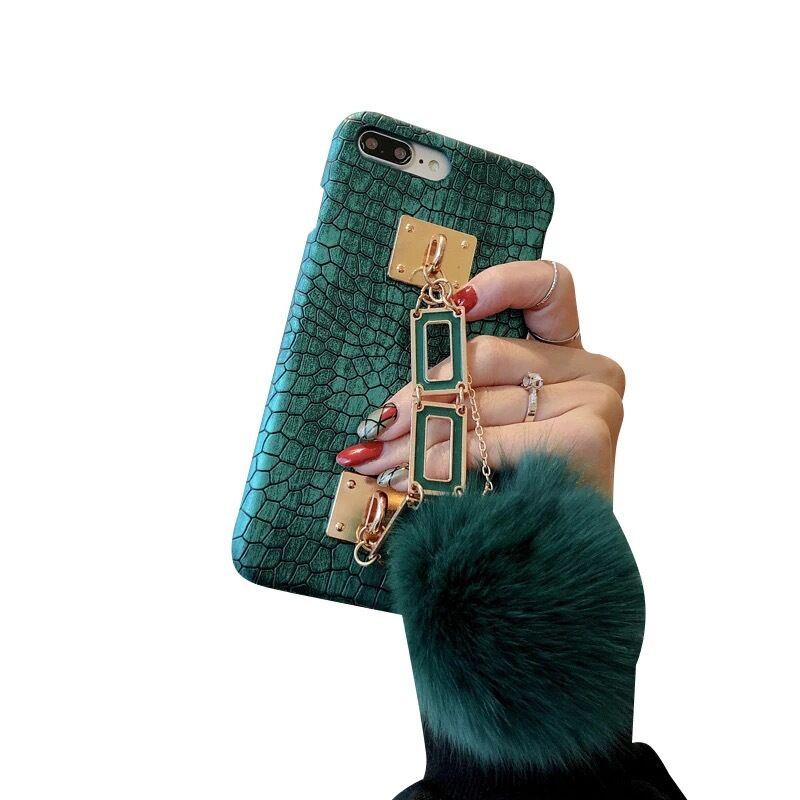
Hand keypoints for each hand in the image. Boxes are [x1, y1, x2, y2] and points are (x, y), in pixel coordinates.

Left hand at [336, 261, 624, 495]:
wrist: (555, 572)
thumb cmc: (519, 497)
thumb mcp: (489, 434)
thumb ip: (461, 401)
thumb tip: (384, 418)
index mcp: (571, 359)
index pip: (551, 286)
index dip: (503, 282)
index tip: (457, 303)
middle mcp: (594, 371)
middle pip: (486, 354)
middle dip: (420, 395)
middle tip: (377, 428)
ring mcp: (596, 401)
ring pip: (478, 399)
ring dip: (416, 438)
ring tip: (380, 464)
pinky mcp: (587, 436)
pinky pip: (489, 439)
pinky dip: (443, 464)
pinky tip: (414, 483)